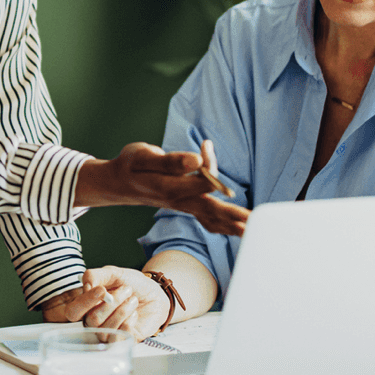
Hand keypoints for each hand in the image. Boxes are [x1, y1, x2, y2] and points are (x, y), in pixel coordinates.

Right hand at [40, 267, 170, 339]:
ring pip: (105, 329)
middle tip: (127, 289)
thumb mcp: (114, 273)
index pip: (73, 311)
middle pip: (91, 320)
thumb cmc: (133, 284)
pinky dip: (128, 323)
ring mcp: (107, 333)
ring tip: (133, 300)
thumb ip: (95, 275)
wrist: (156, 294)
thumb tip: (84, 286)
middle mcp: (94, 321)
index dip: (85, 301)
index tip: (102, 290)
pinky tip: (134, 314)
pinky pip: (117, 338)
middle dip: (112, 303)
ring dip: (123, 311)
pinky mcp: (121, 341)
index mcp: (87, 304)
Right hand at [74, 141, 248, 237]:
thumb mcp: (144, 156)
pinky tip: (241, 229)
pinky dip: (225, 224)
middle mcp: (180, 202)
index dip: (208, 165)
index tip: (206, 145)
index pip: (199, 182)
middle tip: (254, 223)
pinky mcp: (188, 207)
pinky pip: (210, 220)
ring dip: (234, 225)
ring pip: (213, 219)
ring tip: (255, 230)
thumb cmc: (132, 165)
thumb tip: (196, 161)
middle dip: (234, 216)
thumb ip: (170, 161)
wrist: (120, 182)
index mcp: (169, 188)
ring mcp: (185, 207)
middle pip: (212, 210)